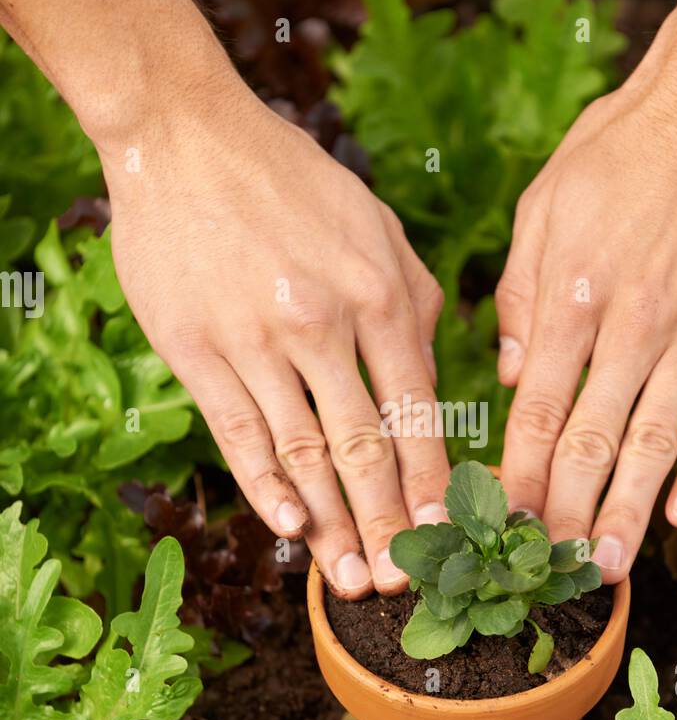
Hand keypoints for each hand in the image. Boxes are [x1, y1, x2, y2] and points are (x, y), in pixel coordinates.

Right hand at [101, 77, 448, 597]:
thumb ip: (415, 303)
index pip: (418, 411)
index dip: (433, 482)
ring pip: (304, 453)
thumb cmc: (292, 182)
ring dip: (332, 524)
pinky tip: (289, 527)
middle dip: (389, 523)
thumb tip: (433, 381)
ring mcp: (257, 340)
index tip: (449, 533)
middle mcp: (325, 324)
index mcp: (382, 294)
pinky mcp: (197, 350)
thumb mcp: (376, 226)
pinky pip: (240, 433)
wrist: (186, 136)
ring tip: (349, 579)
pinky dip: (266, 486)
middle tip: (403, 583)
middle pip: (366, 448)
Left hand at [496, 0, 676, 582]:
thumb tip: (509, 378)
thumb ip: (520, 296)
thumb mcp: (545, 206)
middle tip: (550, 567)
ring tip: (610, 564)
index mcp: (572, 294)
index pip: (538, 408)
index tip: (504, 522)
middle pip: (593, 441)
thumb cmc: (621, 149)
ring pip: (655, 440)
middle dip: (569, 512)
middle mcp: (632, 323)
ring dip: (630, 510)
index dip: (521, 474)